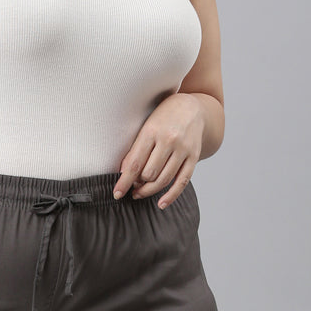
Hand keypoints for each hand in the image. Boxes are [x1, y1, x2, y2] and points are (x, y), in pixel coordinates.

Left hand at [112, 92, 206, 206]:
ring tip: (140, 192)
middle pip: (149, 174)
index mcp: (152, 131)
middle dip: (138, 184)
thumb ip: (136, 149)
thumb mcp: (146, 127)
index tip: (117, 193)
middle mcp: (169, 140)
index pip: (134, 163)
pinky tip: (161, 204)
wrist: (192, 107)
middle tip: (133, 186)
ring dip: (150, 191)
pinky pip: (182, 181)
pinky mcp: (194, 156)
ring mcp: (183, 149)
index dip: (124, 181)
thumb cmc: (163, 117)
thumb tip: (125, 174)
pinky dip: (171, 195)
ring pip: (164, 179)